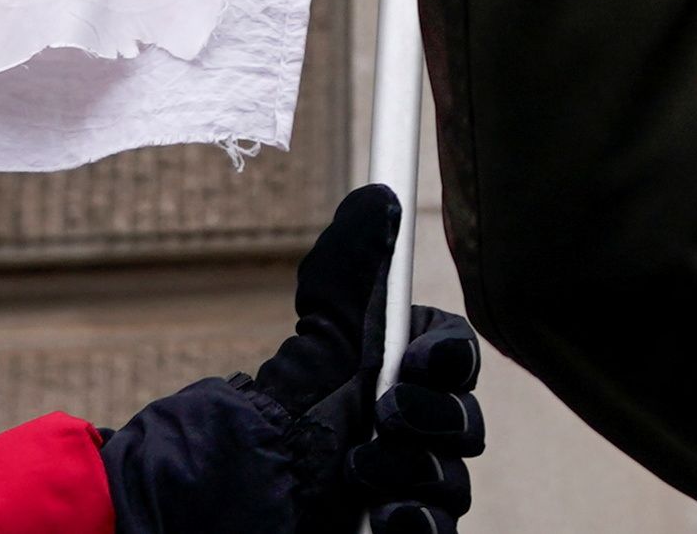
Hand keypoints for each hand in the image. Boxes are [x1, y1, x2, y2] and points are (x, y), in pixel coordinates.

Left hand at [106, 186, 487, 533]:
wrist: (231, 503)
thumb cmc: (276, 422)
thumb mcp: (316, 341)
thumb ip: (350, 274)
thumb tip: (377, 196)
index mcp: (402, 375)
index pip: (456, 358)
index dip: (450, 357)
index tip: (418, 358)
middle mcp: (415, 431)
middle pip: (465, 424)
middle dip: (432, 419)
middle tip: (383, 415)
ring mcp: (411, 489)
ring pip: (453, 482)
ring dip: (413, 473)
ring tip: (360, 472)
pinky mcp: (399, 533)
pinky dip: (419, 524)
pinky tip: (387, 519)